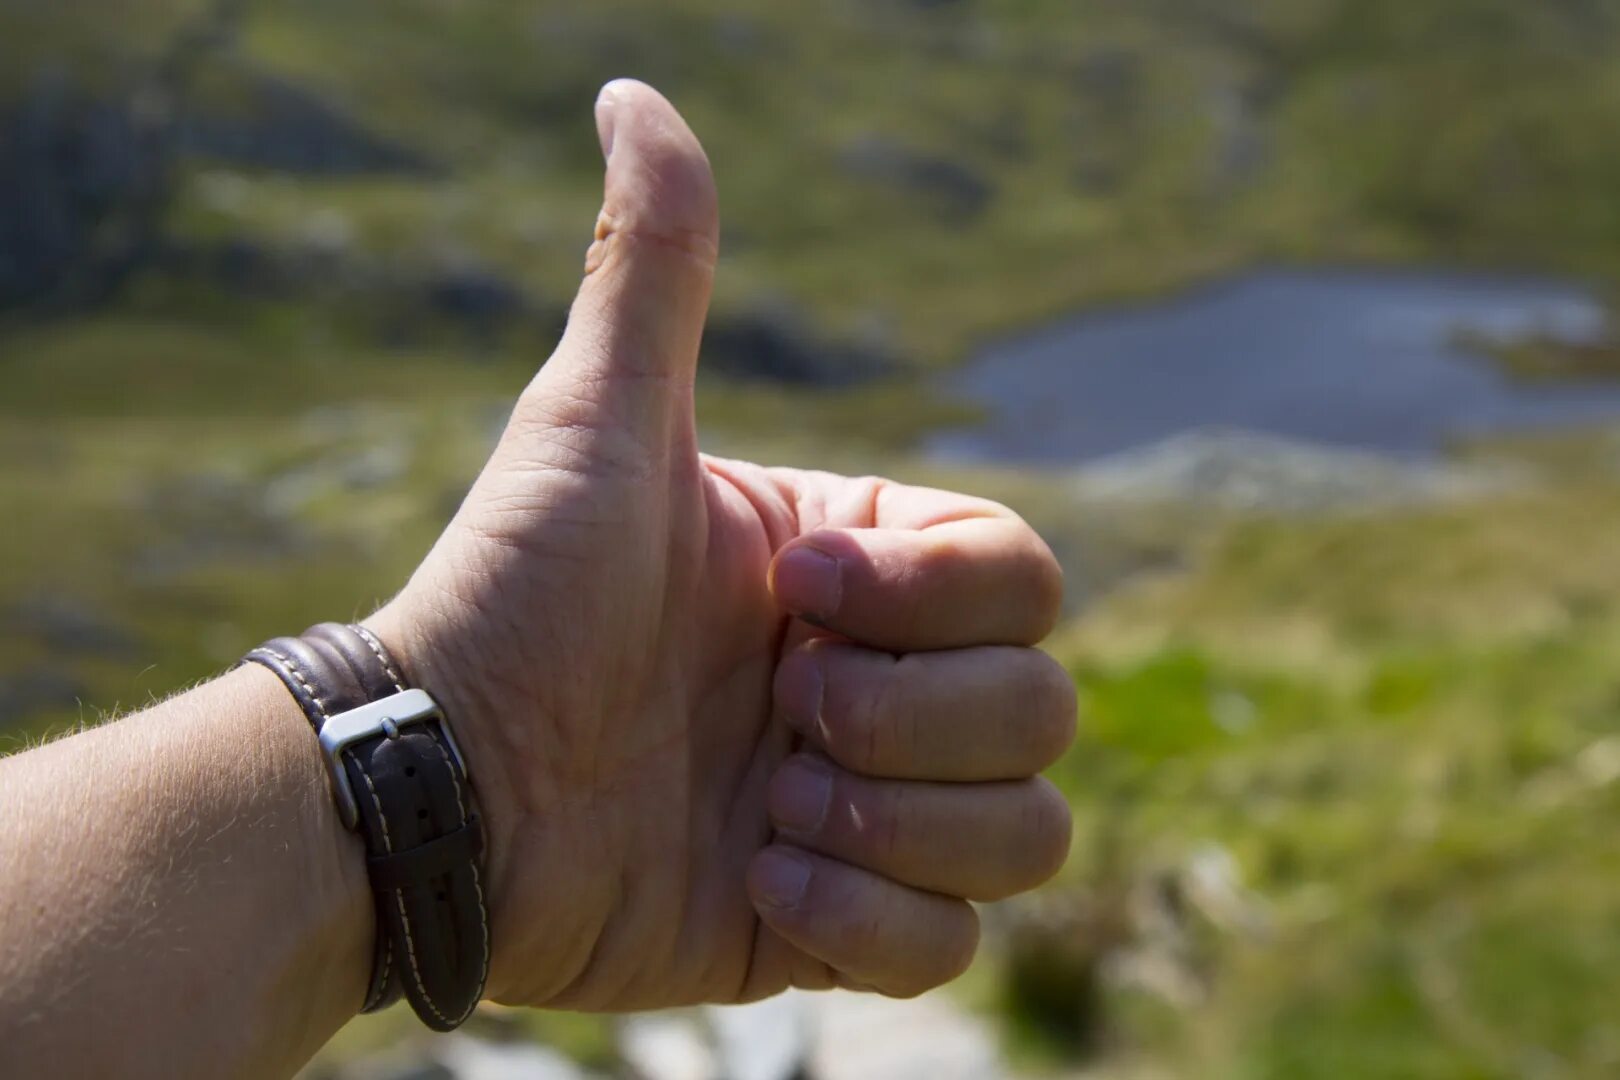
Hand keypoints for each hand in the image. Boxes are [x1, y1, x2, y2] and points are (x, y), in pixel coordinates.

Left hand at [367, 80, 1075, 1009]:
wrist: (441, 786)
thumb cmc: (516, 594)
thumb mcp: (597, 424)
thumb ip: (655, 267)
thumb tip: (636, 92)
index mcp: (859, 573)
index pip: (1023, 577)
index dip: (935, 596)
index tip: (794, 596)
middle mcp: (877, 686)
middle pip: (1044, 708)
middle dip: (915, 719)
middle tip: (781, 712)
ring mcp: (863, 812)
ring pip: (1028, 832)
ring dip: (905, 824)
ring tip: (767, 807)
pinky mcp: (828, 922)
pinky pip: (949, 948)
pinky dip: (869, 922)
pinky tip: (756, 885)